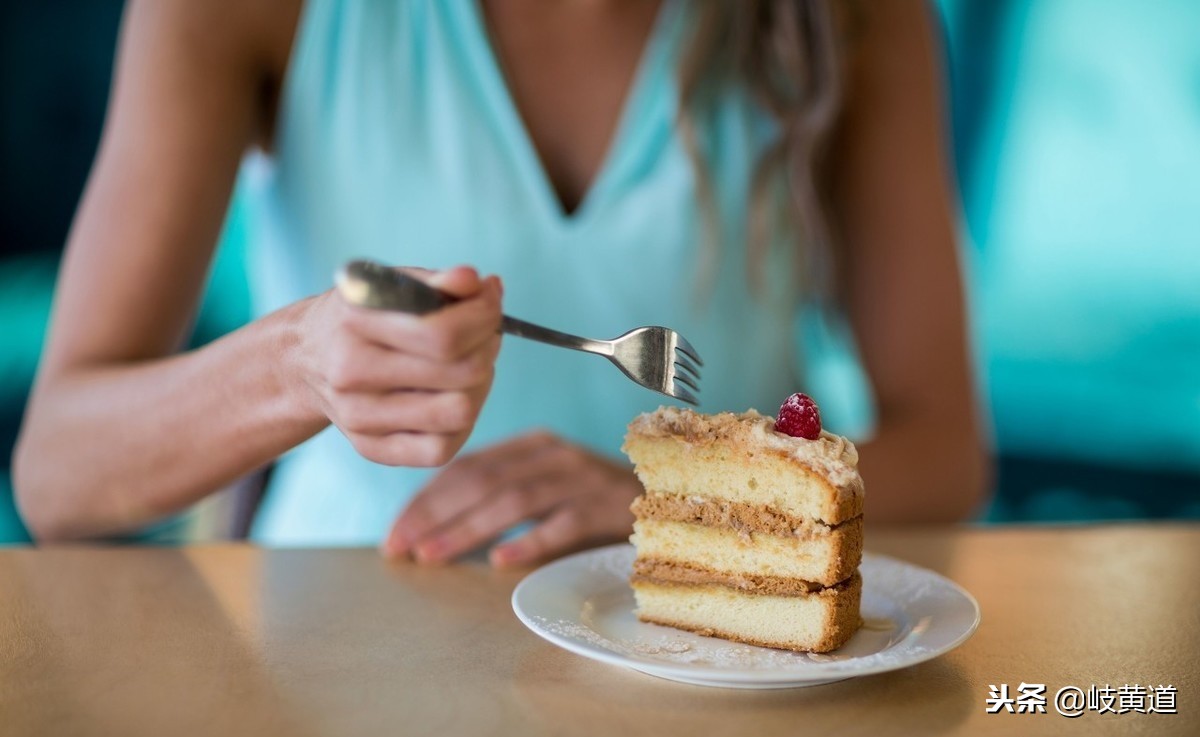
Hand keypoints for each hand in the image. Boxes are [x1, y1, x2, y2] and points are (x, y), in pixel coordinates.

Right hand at [296, 265, 501, 466]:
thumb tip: (474, 282)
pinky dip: (461, 423)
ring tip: (469, 366)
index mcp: (355, 323)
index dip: (484, 316)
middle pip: (461, 374)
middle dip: (487, 347)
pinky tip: (452, 397)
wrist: (304, 359)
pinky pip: (441, 450)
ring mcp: (358, 417)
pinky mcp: (370, 448)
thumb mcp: (390, 285)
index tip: (491, 299)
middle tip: (484, 334)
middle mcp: (351, 373)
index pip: (443, 334)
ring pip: (459, 413)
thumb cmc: (362, 317)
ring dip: (480, 386)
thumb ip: (435, 282)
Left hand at [382, 432, 642, 566]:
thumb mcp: (547, 488)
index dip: (426, 498)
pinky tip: (501, 560)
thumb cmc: (595, 503)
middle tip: (400, 547)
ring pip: (513, 499)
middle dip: (434, 514)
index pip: (468, 466)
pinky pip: (562, 524)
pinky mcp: (606, 507)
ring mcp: (581, 478)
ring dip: (468, 529)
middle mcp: (553, 454)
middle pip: (482, 480)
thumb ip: (502, 496)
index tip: (395, 533)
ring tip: (433, 556)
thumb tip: (435, 529)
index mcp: (533, 445)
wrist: (669, 499)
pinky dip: (530, 541)